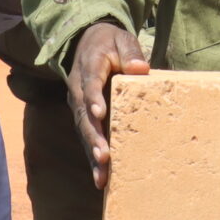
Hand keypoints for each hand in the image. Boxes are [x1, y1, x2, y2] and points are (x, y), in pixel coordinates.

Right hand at [66, 20, 149, 190]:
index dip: (94, 99)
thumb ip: (130, 53)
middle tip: (103, 155)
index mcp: (89, 68)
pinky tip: (101, 180)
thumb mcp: (121, 40)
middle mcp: (78, 90)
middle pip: (84, 116)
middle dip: (93, 137)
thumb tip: (140, 69)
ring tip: (102, 174)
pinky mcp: (83, 117)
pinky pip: (87, 137)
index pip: (90, 84)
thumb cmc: (110, 43)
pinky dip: (93, 158)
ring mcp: (78, 105)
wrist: (87, 43)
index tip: (100, 113)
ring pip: (84, 131)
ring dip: (92, 153)